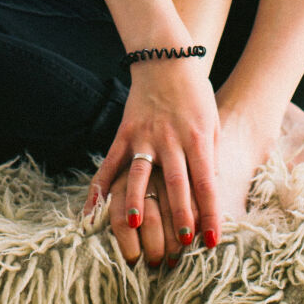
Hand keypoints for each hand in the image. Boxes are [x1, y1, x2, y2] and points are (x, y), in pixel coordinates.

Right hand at [85, 62, 221, 263]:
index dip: (210, 213)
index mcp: (197, 138)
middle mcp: (170, 139)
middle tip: (181, 245)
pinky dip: (99, 186)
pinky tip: (91, 209)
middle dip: (179, 216)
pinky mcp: (124, 132)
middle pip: (176, 184)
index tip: (212, 241)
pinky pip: (110, 162)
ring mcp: (144, 136)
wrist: (166, 58)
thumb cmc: (195, 94)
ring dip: (138, 202)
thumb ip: (209, 157)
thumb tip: (211, 193)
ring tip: (134, 229)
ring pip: (140, 174)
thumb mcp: (211, 123)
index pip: (206, 183)